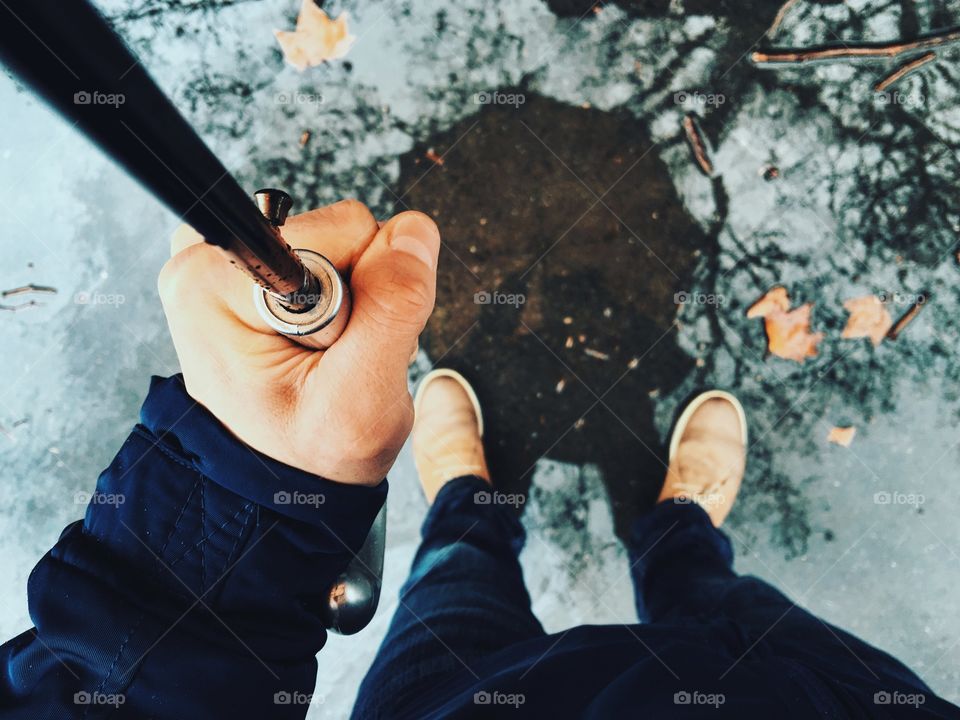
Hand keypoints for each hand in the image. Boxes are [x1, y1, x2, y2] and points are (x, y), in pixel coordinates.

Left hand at [158, 200, 439, 484]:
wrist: (280, 481)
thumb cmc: (308, 452)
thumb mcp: (362, 397)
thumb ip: (393, 307)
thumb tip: (414, 231)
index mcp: (217, 283)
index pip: (342, 231)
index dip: (366, 287)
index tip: (339, 345)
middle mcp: (209, 260)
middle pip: (337, 229)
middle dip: (357, 291)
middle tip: (335, 357)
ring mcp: (226, 261)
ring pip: (336, 240)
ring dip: (351, 297)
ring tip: (327, 357)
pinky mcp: (248, 268)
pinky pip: (322, 253)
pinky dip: (337, 295)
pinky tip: (320, 341)